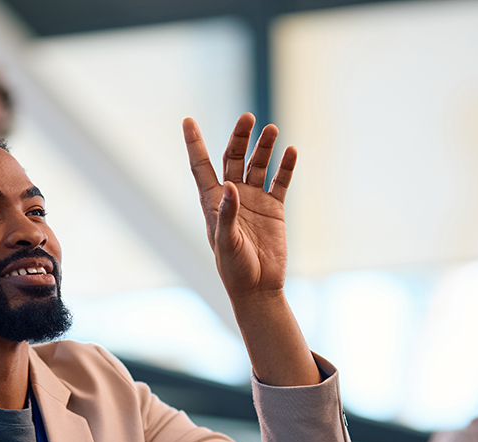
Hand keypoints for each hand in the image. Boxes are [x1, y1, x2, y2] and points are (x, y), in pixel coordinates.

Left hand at [183, 113, 296, 303]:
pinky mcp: (274, 209)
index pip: (201, 167)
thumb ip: (227, 214)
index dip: (194, 144)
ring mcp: (254, 201)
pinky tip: (290, 151)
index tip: (187, 120)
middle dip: (240, 137)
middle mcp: (232, 197)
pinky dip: (285, 166)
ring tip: (273, 131)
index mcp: (213, 203)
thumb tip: (230, 185)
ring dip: (264, 147)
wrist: (259, 288)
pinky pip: (280, 182)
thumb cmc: (235, 270)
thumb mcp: (226, 243)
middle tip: (248, 118)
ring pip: (258, 165)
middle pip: (233, 158)